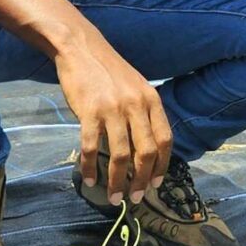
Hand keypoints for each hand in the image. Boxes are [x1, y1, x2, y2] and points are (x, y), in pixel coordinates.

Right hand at [55, 33, 170, 201]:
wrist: (81, 48)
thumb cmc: (108, 70)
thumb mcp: (136, 86)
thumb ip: (144, 112)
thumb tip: (148, 146)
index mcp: (151, 100)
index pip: (164, 140)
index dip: (162, 166)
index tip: (156, 184)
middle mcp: (135, 106)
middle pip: (145, 152)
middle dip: (142, 180)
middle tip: (136, 197)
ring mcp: (112, 109)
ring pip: (119, 155)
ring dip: (117, 181)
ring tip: (114, 197)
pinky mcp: (89, 112)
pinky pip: (91, 148)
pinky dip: (90, 168)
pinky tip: (89, 180)